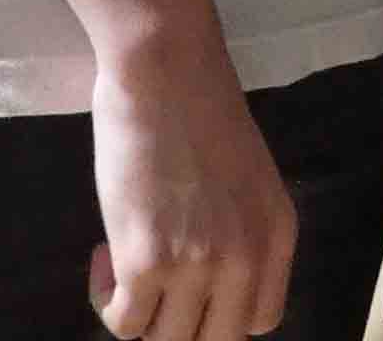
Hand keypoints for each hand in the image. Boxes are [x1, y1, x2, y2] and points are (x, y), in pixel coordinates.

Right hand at [87, 35, 296, 340]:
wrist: (166, 68)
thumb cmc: (198, 111)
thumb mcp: (246, 180)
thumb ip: (241, 233)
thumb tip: (208, 290)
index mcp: (278, 233)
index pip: (261, 322)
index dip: (218, 315)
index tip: (190, 287)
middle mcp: (247, 256)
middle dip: (176, 323)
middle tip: (150, 285)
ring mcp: (199, 263)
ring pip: (166, 340)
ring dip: (138, 312)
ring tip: (124, 261)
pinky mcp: (147, 262)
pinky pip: (124, 324)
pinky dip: (106, 301)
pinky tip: (104, 255)